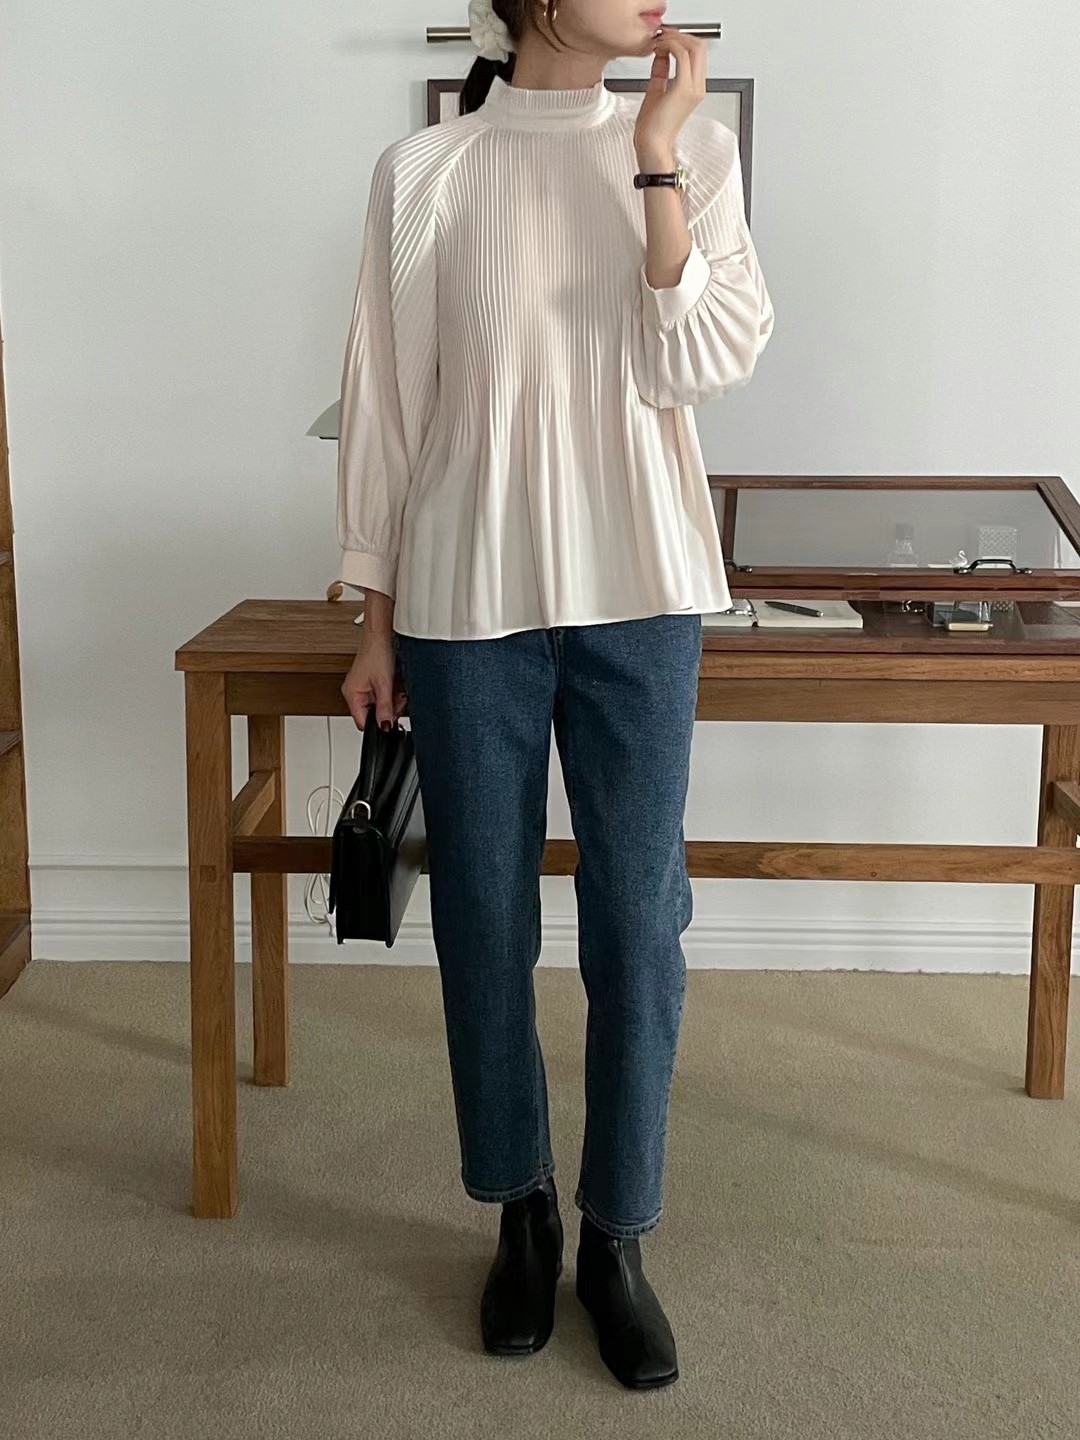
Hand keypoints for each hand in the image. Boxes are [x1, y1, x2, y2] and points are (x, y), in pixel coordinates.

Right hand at [341, 619, 406, 730]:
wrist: (380, 635)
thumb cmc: (376, 653)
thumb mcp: (384, 684)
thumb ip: (385, 708)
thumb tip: (385, 726)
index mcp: (352, 694)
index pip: (362, 722)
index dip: (378, 723)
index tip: (391, 719)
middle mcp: (355, 692)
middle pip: (373, 715)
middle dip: (388, 710)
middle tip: (398, 700)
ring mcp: (363, 688)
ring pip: (379, 706)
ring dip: (392, 701)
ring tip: (397, 690)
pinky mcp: (371, 683)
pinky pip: (382, 696)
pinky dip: (391, 694)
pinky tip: (395, 686)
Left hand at [634, 25, 707, 167]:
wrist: (651, 145)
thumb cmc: (652, 127)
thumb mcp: (657, 90)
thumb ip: (661, 70)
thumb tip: (660, 54)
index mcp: (694, 88)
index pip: (697, 53)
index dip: (682, 39)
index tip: (665, 37)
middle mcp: (697, 87)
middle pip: (700, 46)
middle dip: (680, 35)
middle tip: (663, 35)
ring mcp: (693, 88)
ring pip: (694, 47)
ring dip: (675, 38)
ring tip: (659, 40)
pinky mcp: (683, 89)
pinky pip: (681, 56)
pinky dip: (670, 46)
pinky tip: (658, 47)